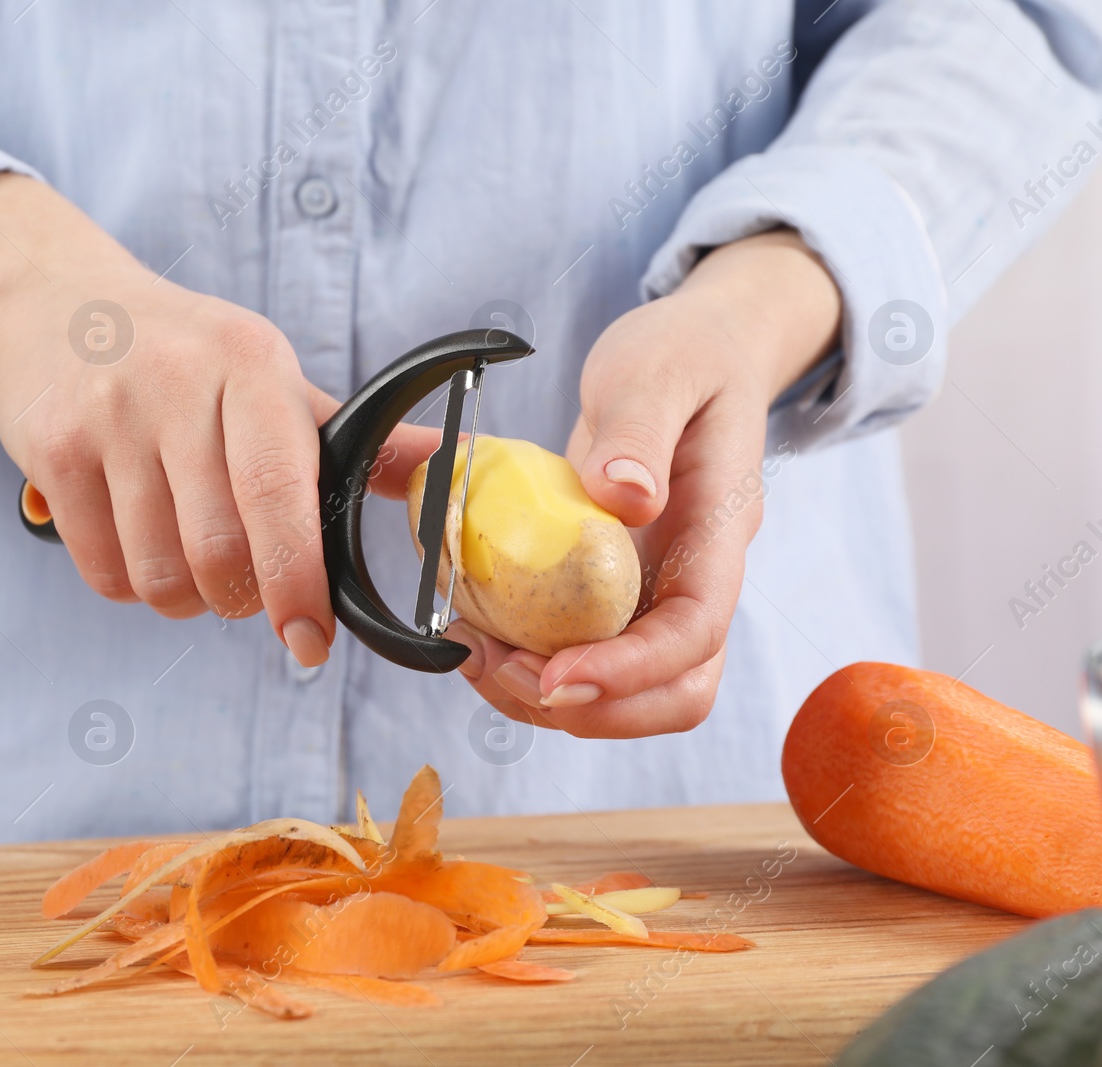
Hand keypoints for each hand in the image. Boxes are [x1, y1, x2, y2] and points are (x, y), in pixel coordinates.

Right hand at [0, 173, 437, 666]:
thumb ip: (353, 439)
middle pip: (218, 552)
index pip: (277, 493)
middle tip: (245, 586)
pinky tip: (138, 540)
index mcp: (250, 364)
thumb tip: (446, 468)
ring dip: (185, 597)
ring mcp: (106, 416)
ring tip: (188, 556)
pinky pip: (103, 574)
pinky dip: (131, 585)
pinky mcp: (51, 451)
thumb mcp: (269, 375)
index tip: (309, 640)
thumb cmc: (185, 354)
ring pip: (159, 575)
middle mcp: (176, 383)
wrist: (57, 299)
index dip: (297, 581)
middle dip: (241, 597)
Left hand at [445, 229, 840, 736]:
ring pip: (633, 688)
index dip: (632, 672)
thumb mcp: (658, 370)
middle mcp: (697, 574)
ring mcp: (661, 586)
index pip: (696, 632)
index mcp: (719, 529)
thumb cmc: (684, 354)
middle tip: (502, 674)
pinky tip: (483, 635)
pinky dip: (535, 663)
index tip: (559, 678)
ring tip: (479, 659)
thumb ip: (640, 430)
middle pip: (677, 688)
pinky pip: (589, 651)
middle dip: (594, 707)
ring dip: (555, 697)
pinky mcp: (619, 587)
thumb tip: (625, 498)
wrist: (697, 352)